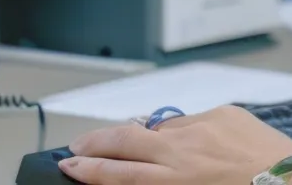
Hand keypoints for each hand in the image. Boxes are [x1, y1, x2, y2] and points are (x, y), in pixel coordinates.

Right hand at [61, 106, 291, 183]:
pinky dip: (180, 132)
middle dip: (95, 142)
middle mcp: (183, 151)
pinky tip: (183, 143)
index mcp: (174, 181)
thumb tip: (139, 177)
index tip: (68, 164)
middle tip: (78, 146)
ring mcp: (203, 127)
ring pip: (156, 127)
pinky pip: (191, 121)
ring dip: (139, 136)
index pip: (117, 173)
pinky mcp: (224, 113)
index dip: (87, 168)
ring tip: (127, 145)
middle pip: (124, 140)